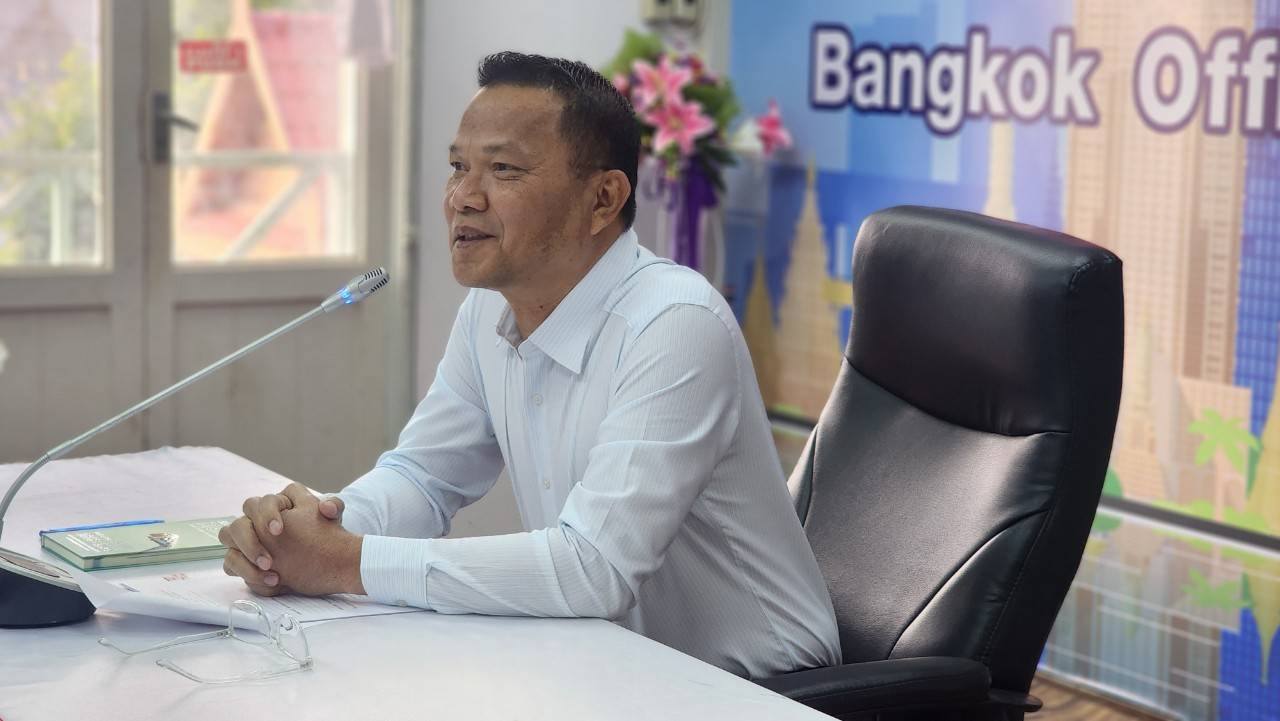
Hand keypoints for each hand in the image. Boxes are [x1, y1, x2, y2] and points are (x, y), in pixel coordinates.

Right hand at [219, 483, 356, 596]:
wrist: (323, 556)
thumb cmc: (324, 532)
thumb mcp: (333, 519)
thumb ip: (334, 506)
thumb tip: (326, 507)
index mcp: (276, 504)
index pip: (264, 502)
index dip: (267, 514)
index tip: (279, 531)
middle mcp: (256, 519)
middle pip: (239, 523)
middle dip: (250, 542)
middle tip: (270, 561)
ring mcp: (247, 539)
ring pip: (229, 539)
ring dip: (244, 559)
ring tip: (270, 574)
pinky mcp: (244, 559)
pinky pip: (232, 563)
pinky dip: (246, 573)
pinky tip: (271, 583)